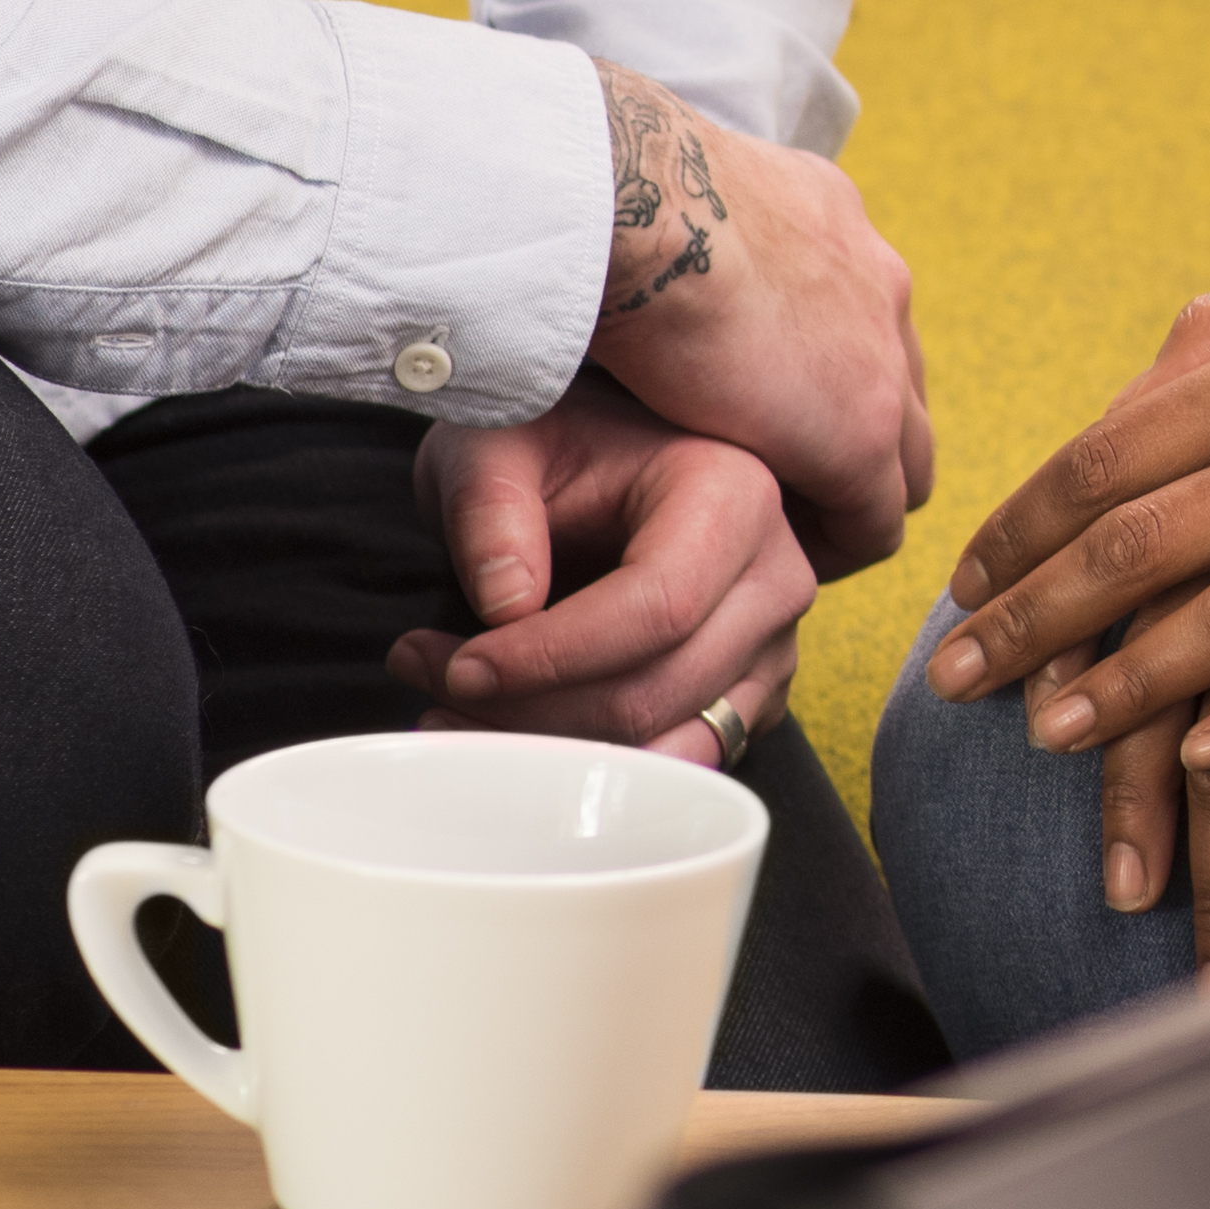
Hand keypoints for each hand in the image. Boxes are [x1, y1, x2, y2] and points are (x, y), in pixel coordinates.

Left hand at [408, 373, 825, 759]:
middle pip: (659, 689)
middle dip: (530, 709)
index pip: (656, 608)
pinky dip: (588, 766)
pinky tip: (510, 727)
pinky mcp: (748, 695)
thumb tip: (506, 608)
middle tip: (433, 683)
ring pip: (664, 742)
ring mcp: (772, 643)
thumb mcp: (497, 445)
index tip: (457, 668)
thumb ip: (491, 511)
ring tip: (456, 709)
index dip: (550, 657)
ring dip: (550, 749)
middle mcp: (776, 574)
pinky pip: (673, 761)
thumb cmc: (547, 441)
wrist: (594, 462)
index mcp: (735, 493)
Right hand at [583, 64, 932, 573]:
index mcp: (828, 221)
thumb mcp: (663, 199)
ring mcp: (880, 356)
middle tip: (780, 490)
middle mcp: (873, 279)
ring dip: (848, 499)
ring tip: (776, 539)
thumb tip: (639, 249)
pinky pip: (876, 519)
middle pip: (896, 385)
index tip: (763, 422)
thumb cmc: (610, 198)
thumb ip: (678, 228)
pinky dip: (833, 548)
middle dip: (854, 440)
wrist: (636, 208)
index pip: (858, 318)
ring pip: (902, 456)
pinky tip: (768, 564)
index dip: (817, 380)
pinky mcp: (859, 433)